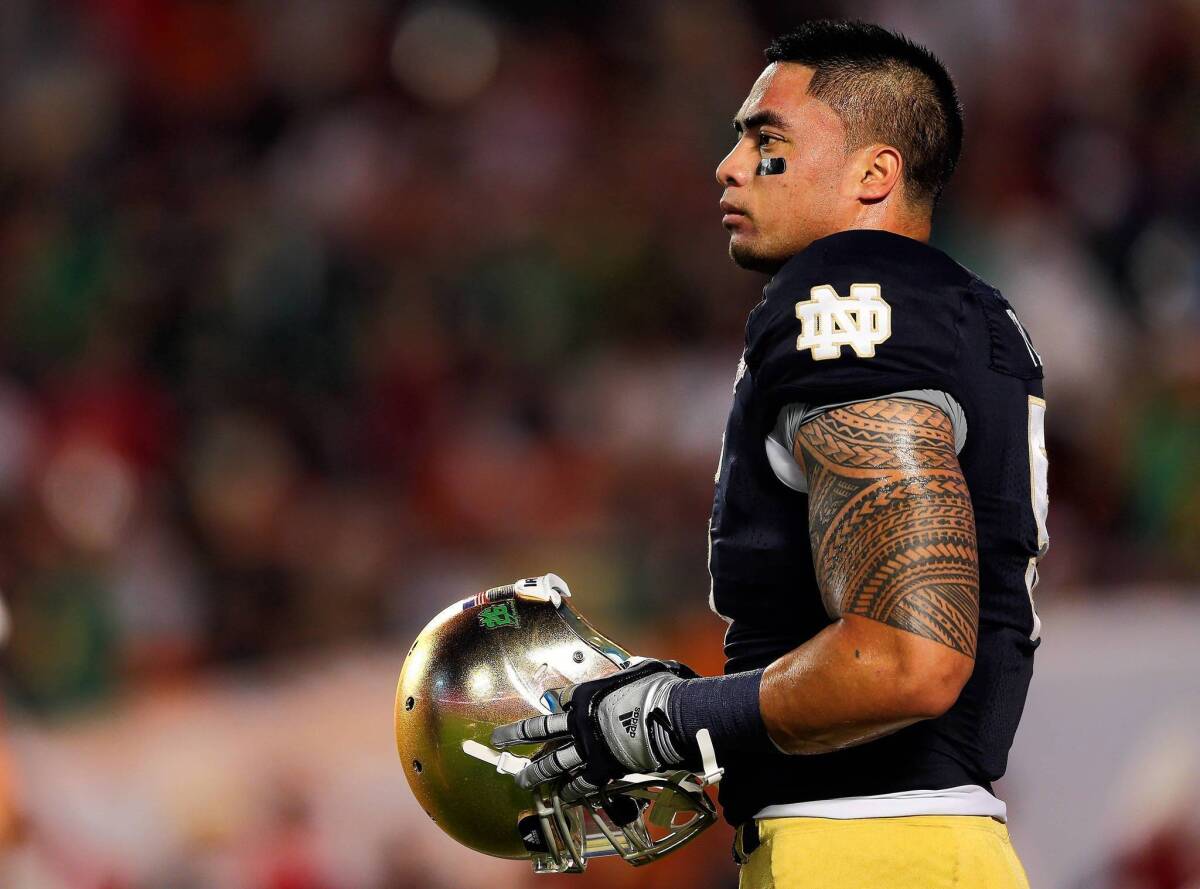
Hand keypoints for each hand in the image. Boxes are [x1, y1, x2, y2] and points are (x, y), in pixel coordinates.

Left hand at [491, 659, 696, 801]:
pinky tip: (563, 795)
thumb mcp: (644, 670)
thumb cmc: (659, 689)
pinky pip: (580, 783)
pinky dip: (571, 790)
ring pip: (552, 762)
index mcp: (588, 694)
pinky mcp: (601, 770)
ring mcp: (587, 748)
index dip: (557, 700)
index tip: (551, 702)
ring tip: (521, 778)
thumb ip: (634, 672)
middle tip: (498, 739)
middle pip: (539, 729)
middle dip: (516, 734)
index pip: (563, 697)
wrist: (668, 718)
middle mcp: (579, 721)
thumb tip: (641, 667)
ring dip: (535, 771)